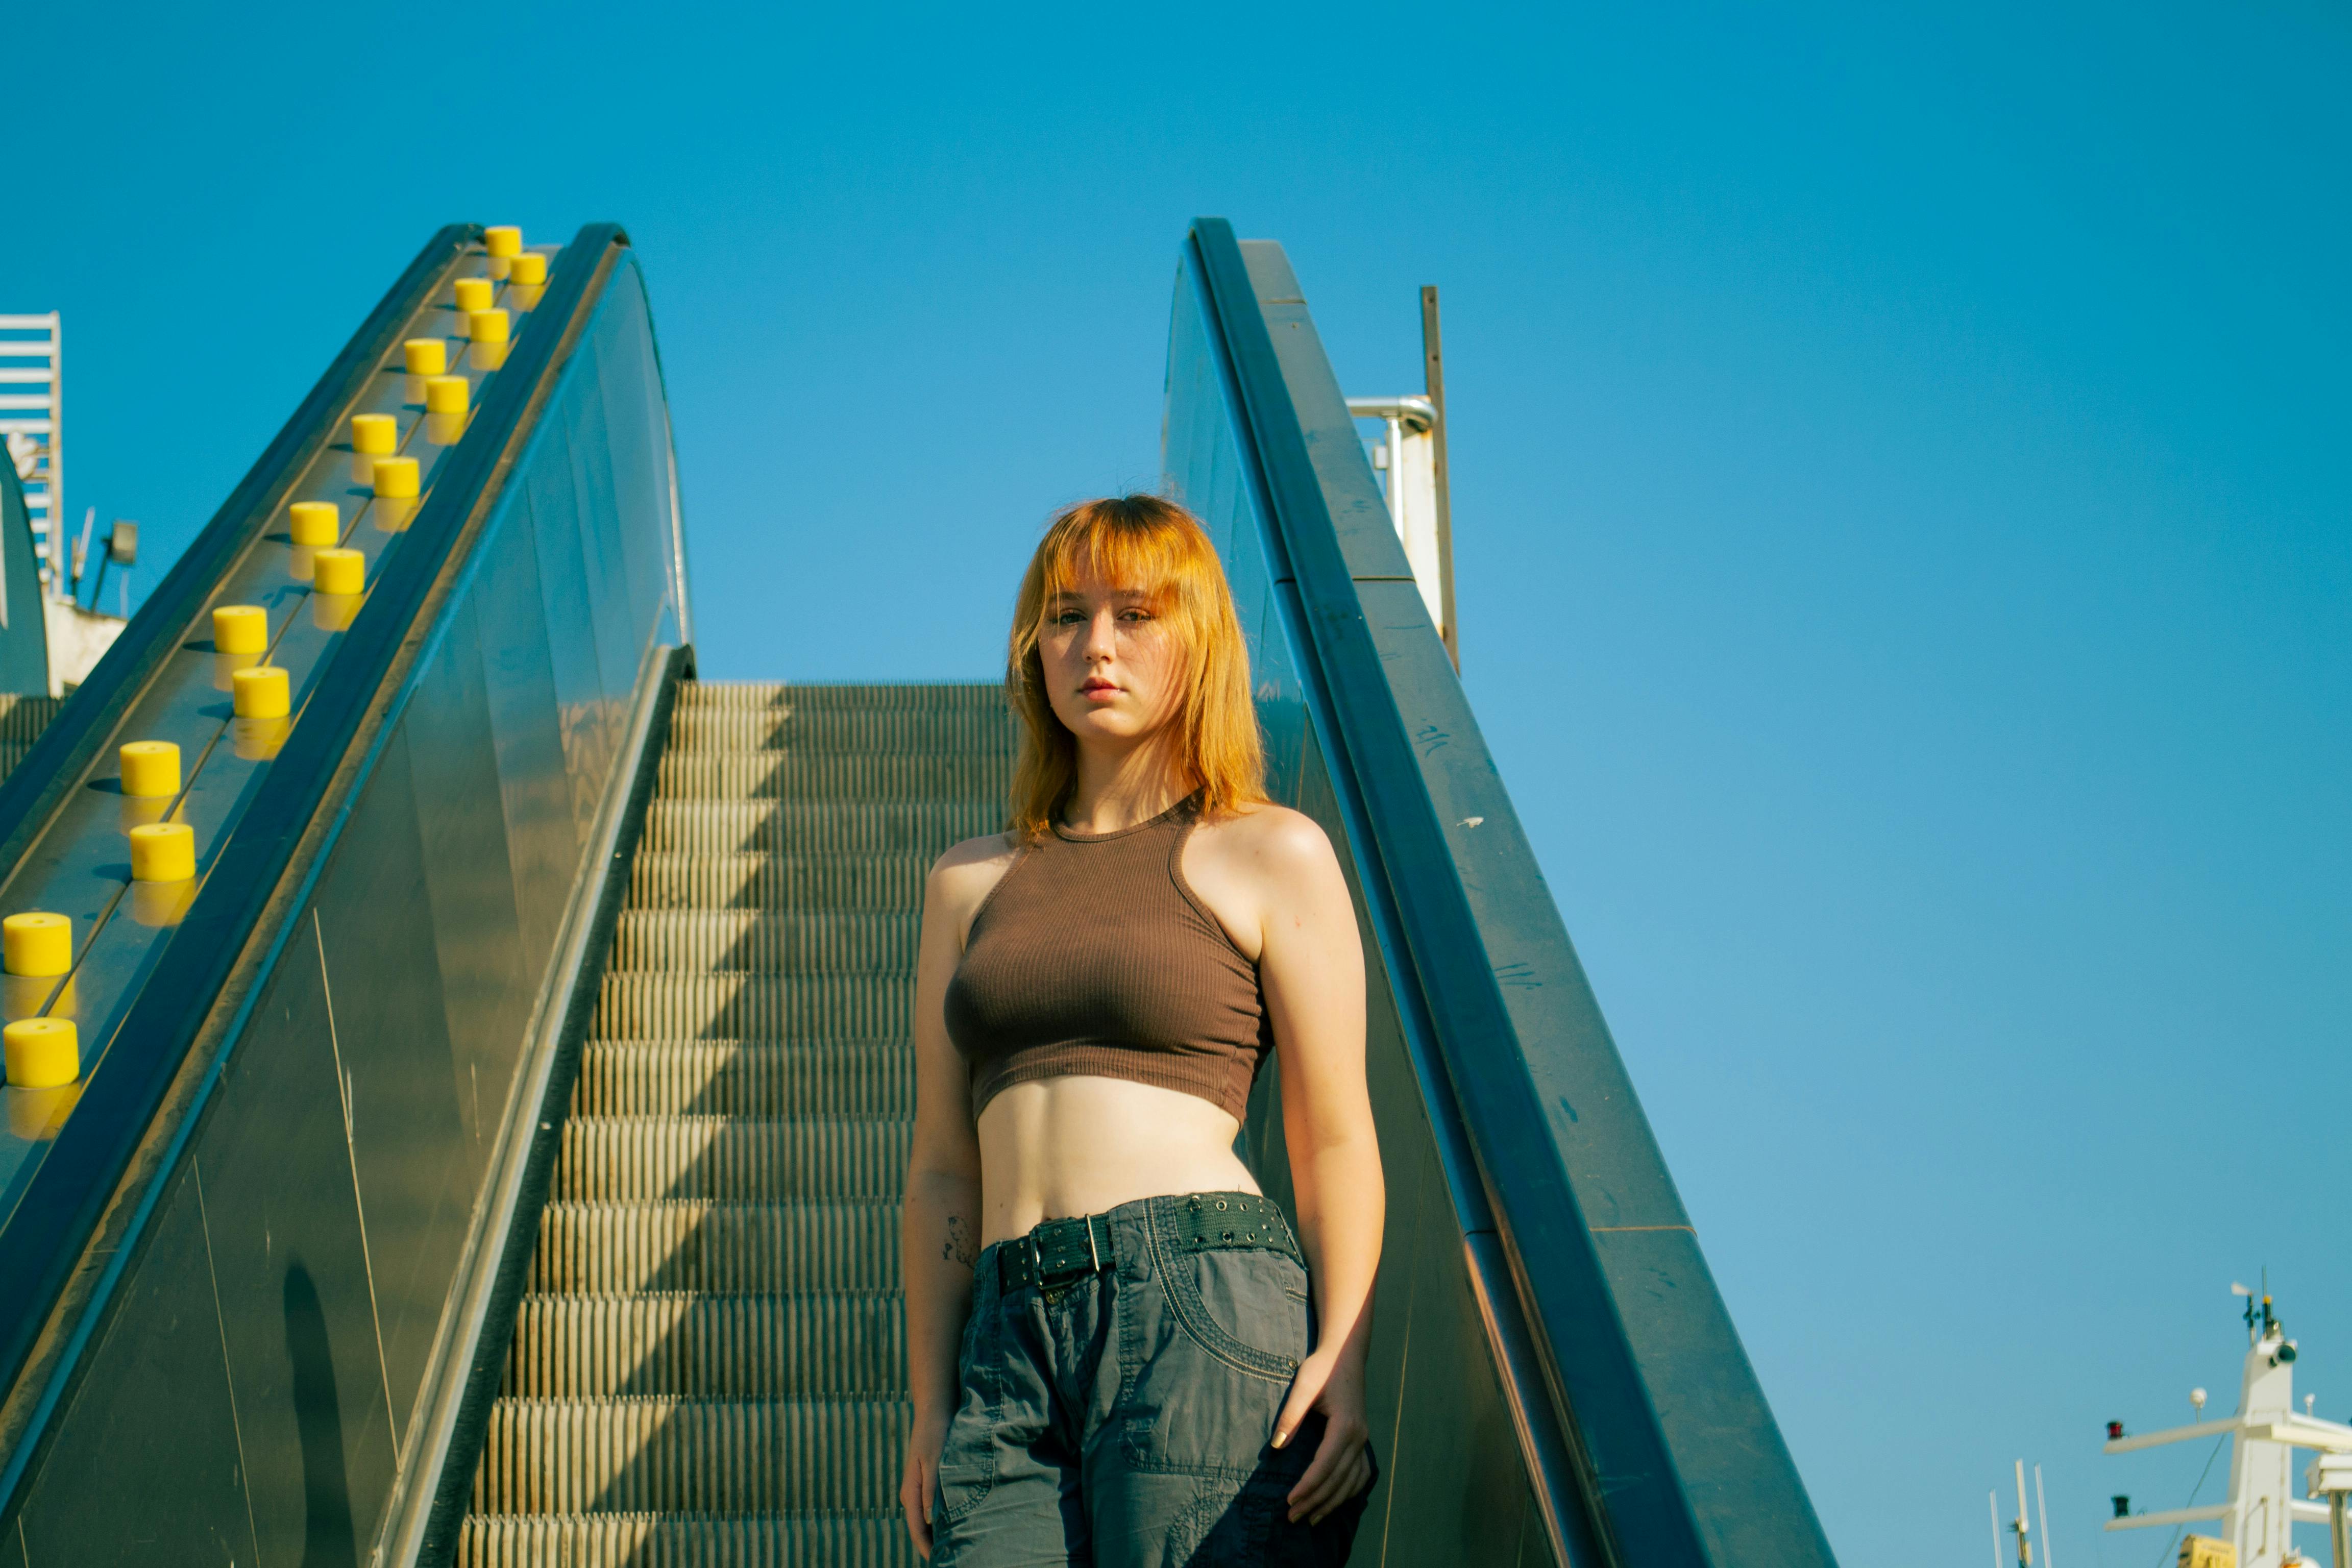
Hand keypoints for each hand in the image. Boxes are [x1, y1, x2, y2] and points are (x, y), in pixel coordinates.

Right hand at [900, 1412, 948, 1558]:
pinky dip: (941, 1520)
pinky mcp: (928, 1483)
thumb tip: (930, 1519)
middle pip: (920, 1529)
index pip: (917, 1529)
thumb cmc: (936, 1434)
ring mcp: (919, 1489)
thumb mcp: (934, 1460)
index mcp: (910, 1492)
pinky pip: (932, 1509)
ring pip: (926, 1520)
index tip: (939, 1563)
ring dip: (938, 1534)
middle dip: (932, 1546)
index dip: (927, 1548)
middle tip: (953, 1558)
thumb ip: (932, 1488)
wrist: (935, 1412)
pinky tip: (955, 1525)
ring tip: (956, 1548)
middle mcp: (912, 1494)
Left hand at [1272, 1345, 1372, 1525]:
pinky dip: (1349, 1491)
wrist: (1346, 1352)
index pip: (1325, 1466)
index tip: (1289, 1501)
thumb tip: (1276, 1446)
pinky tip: (1336, 1502)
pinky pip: (1361, 1473)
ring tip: (1311, 1519)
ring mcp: (1364, 1439)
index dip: (1307, 1486)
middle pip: (1338, 1479)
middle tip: (1292, 1518)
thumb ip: (1291, 1415)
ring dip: (1332, 1503)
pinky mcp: (1362, 1438)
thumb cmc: (1323, 1367)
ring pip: (1352, 1482)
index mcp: (1345, 1425)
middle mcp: (1359, 1436)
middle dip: (1315, 1501)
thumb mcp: (1304, 1386)